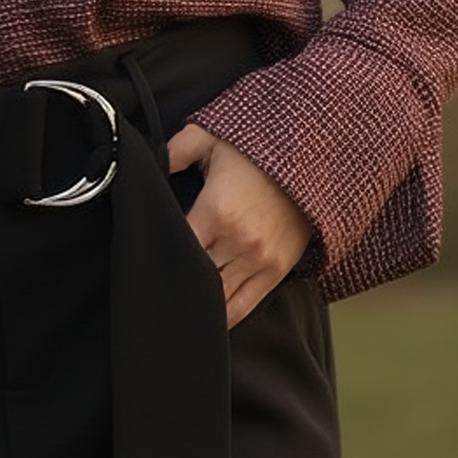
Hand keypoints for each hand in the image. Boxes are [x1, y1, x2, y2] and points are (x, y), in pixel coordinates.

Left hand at [164, 124, 312, 328]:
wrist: (312, 158)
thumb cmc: (257, 150)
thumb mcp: (210, 138)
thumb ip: (174, 152)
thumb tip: (149, 167)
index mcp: (215, 212)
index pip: (176, 248)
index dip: (158, 255)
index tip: (145, 259)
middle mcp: (237, 242)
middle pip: (194, 276)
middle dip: (175, 280)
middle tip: (159, 285)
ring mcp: (259, 260)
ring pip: (217, 297)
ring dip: (198, 302)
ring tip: (178, 306)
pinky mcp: (276, 270)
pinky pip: (244, 305)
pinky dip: (224, 316)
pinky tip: (208, 319)